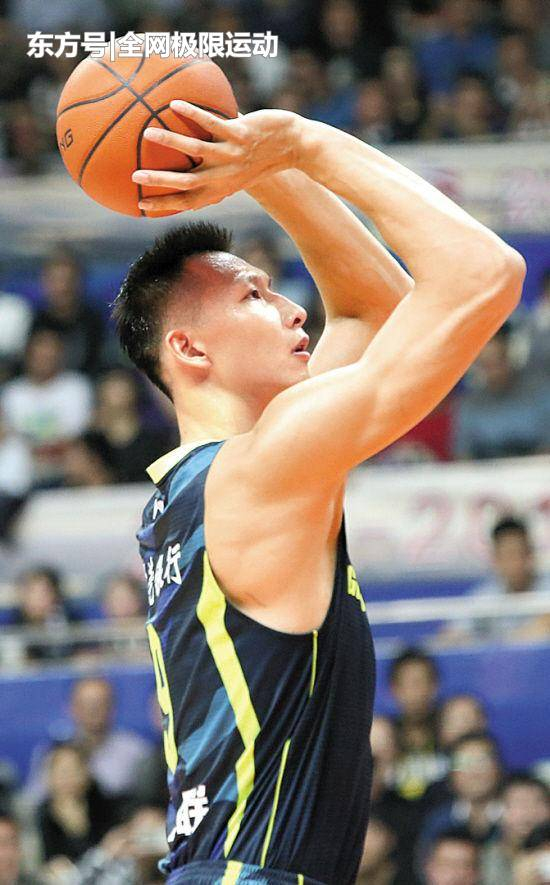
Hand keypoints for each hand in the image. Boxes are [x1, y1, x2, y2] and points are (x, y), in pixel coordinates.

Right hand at [132, 102, 300, 212]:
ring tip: (148, 133)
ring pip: (197, 152)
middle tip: (134, 177)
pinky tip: (175, 104)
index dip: (165, 206)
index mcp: (221, 188)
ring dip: (171, 143)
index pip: (188, 202)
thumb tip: (188, 158)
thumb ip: (214, 169)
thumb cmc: (264, 158)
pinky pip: (213, 124)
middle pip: (187, 183)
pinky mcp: (241, 135)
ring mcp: (233, 155)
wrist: (295, 147)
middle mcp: (225, 176)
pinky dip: (193, 115)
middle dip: (160, 182)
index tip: (141, 206)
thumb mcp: (238, 171)